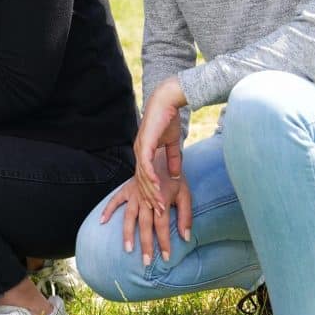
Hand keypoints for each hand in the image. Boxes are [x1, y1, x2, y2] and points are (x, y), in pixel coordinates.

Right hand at [97, 165, 192, 266]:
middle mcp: (147, 198)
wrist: (162, 157)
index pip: (163, 225)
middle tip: (146, 262)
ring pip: (129, 216)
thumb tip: (185, 238)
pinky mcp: (126, 189)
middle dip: (146, 244)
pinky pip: (115, 200)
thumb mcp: (186, 195)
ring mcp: (134, 193)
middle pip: (145, 225)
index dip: (164, 242)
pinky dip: (108, 210)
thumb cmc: (175, 179)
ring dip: (128, 233)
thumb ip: (186, 217)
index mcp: (162, 199)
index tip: (166, 258)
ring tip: (127, 249)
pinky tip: (102, 222)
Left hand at [134, 78, 187, 204]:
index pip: (146, 178)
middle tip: (158, 214)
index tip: (159, 208)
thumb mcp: (173, 143)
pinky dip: (150, 176)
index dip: (152, 193)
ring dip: (151, 192)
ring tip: (159, 206)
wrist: (167, 100)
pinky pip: (146, 164)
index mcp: (144, 153)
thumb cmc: (169, 119)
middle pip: (142, 181)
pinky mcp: (145, 143)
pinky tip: (156, 187)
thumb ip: (173, 158)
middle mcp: (139, 152)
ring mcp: (140, 148)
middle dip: (150, 198)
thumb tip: (175, 174)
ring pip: (143, 176)